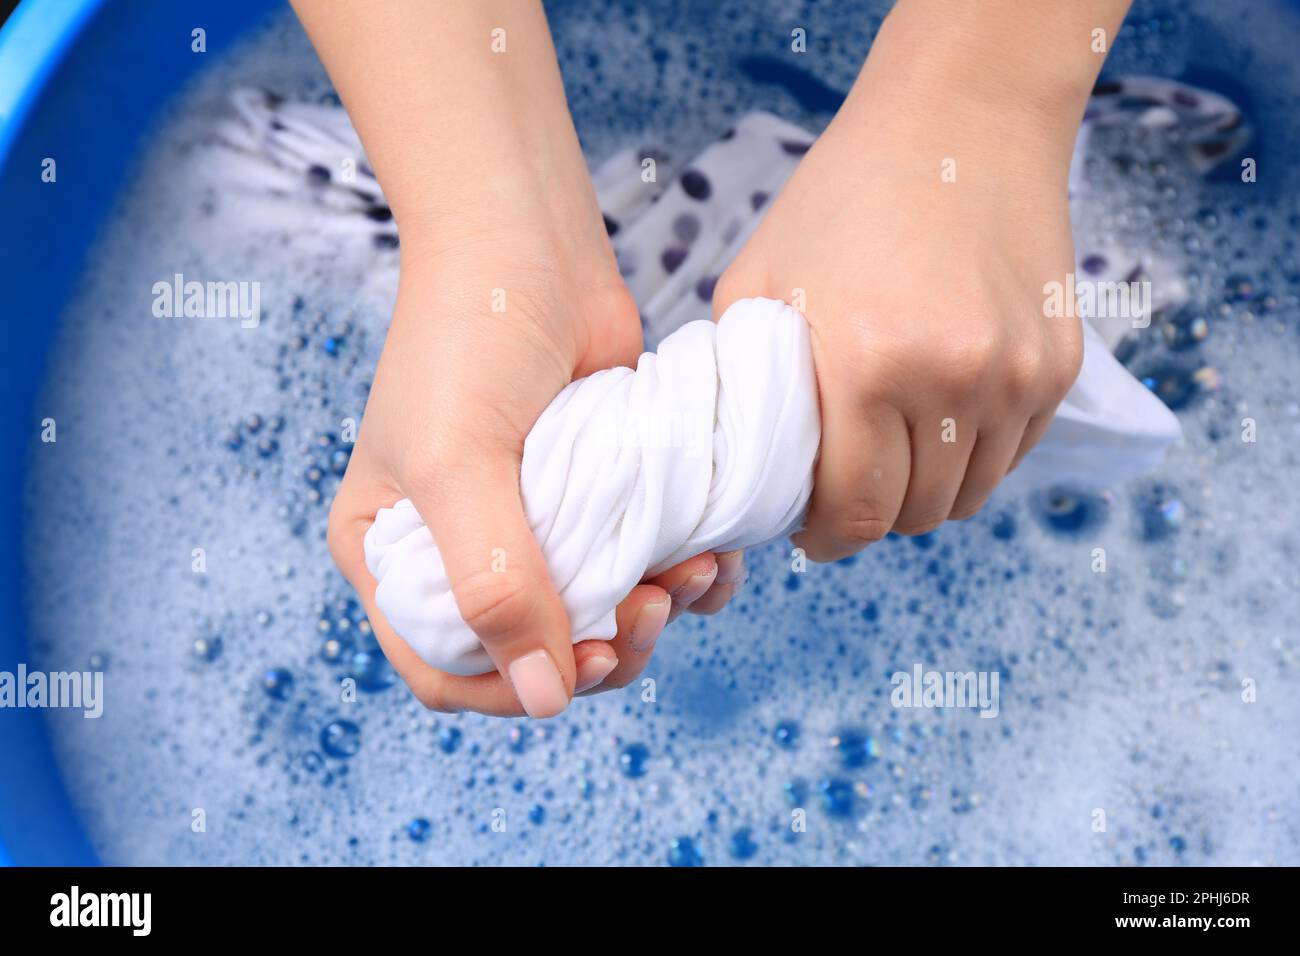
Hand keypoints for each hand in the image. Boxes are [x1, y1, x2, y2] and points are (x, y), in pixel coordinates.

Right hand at [293, 0, 740, 716]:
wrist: (526, 242)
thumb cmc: (464, 340)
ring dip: (655, 618)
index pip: (444, 668)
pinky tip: (708, 555)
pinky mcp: (600, 499)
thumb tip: (545, 697)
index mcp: (395, 555)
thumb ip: (492, 584)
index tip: (585, 666)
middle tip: (650, 612)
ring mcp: (536, 527)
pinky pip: (644, 568)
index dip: (512, 689)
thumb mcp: (458, 466)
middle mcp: (462, 551)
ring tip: (688, 577)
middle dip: (603, 652)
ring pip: (602, 619)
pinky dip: (684, 577)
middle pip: (534, 655)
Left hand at [714, 2, 1098, 559]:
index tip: (811, 533)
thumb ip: (744, 385)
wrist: (960, 122)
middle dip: (871, 518)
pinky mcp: (1059, 366)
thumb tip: (742, 468)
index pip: (854, 512)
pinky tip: (937, 416)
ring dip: (924, 493)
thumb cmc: (841, 200)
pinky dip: (972, 457)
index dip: (827, 538)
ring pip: (969, 495)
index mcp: (866, 363)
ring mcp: (1018, 376)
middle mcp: (953, 380)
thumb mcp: (756, 285)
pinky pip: (1012, 454)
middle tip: (844, 490)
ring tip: (890, 455)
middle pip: (916, 514)